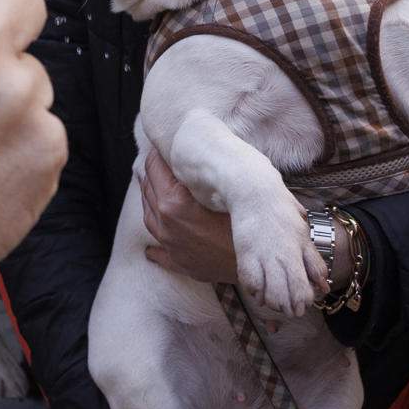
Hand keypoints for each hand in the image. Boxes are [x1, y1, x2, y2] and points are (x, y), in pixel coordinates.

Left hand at [139, 148, 239, 283]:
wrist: (260, 263)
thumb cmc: (248, 222)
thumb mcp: (226, 191)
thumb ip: (205, 175)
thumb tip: (196, 158)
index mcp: (173, 203)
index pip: (155, 169)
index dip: (158, 153)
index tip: (163, 145)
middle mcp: (166, 224)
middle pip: (148, 190)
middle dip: (153, 173)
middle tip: (161, 161)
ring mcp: (170, 245)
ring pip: (149, 216)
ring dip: (151, 200)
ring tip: (155, 188)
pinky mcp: (179, 263)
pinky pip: (159, 252)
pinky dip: (155, 245)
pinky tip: (152, 245)